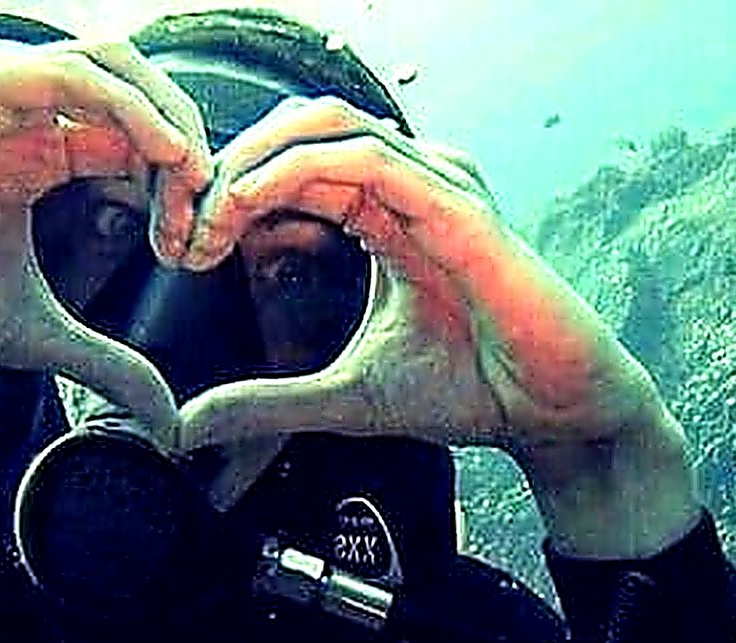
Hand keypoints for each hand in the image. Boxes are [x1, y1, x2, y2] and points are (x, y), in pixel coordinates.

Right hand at [0, 40, 215, 432]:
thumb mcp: (35, 334)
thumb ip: (106, 365)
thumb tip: (168, 420)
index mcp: (45, 155)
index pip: (139, 145)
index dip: (180, 190)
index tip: (190, 251)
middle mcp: (29, 115)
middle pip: (139, 95)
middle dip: (187, 147)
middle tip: (206, 209)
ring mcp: (4, 93)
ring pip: (113, 65)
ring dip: (166, 112)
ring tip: (193, 170)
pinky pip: (69, 72)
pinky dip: (127, 104)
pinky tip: (161, 150)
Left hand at [170, 98, 699, 557]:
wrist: (551, 413)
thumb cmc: (472, 393)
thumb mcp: (344, 399)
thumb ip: (268, 403)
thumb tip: (187, 425)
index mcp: (387, 211)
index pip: (293, 166)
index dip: (230, 193)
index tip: (186, 248)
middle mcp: (412, 184)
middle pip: (299, 130)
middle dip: (229, 167)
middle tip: (184, 223)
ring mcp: (437, 184)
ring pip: (325, 124)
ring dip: (253, 161)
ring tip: (209, 213)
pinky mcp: (457, 203)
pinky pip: (364, 157)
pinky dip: (295, 169)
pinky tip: (250, 204)